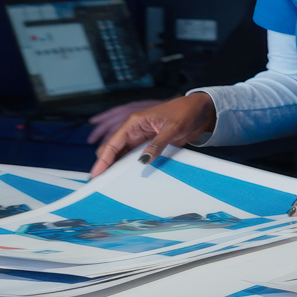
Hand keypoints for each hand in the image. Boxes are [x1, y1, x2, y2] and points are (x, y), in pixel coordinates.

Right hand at [90, 94, 215, 176]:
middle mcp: (135, 130)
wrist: (201, 111)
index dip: (103, 160)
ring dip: (117, 167)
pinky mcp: (150, 145)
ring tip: (110, 185)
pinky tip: (128, 177)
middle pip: (114, 150)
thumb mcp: (173, 128)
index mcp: (135, 122)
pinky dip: (130, 166)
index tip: (96, 174)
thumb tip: (143, 160)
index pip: (113, 143)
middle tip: (101, 184)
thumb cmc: (186, 112)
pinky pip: (136, 157)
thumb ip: (157, 144)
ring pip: (123, 155)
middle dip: (106, 165)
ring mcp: (142, 138)